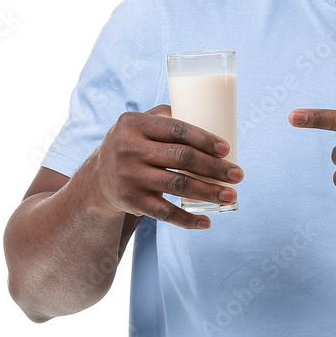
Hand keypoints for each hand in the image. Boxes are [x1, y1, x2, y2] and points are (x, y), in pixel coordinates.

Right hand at [88, 105, 242, 228]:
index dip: (204, 139)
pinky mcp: (130, 201)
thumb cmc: (131, 145)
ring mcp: (129, 176)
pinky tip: (206, 221)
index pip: (177, 129)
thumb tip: (209, 115)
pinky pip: (164, 212)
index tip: (226, 149)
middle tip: (238, 175)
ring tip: (230, 196)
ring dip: (209, 192)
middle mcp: (129, 148)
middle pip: (182, 158)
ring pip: (178, 185)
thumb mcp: (139, 124)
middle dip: (215, 168)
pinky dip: (187, 219)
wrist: (98, 180)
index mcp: (134, 123)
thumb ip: (166, 116)